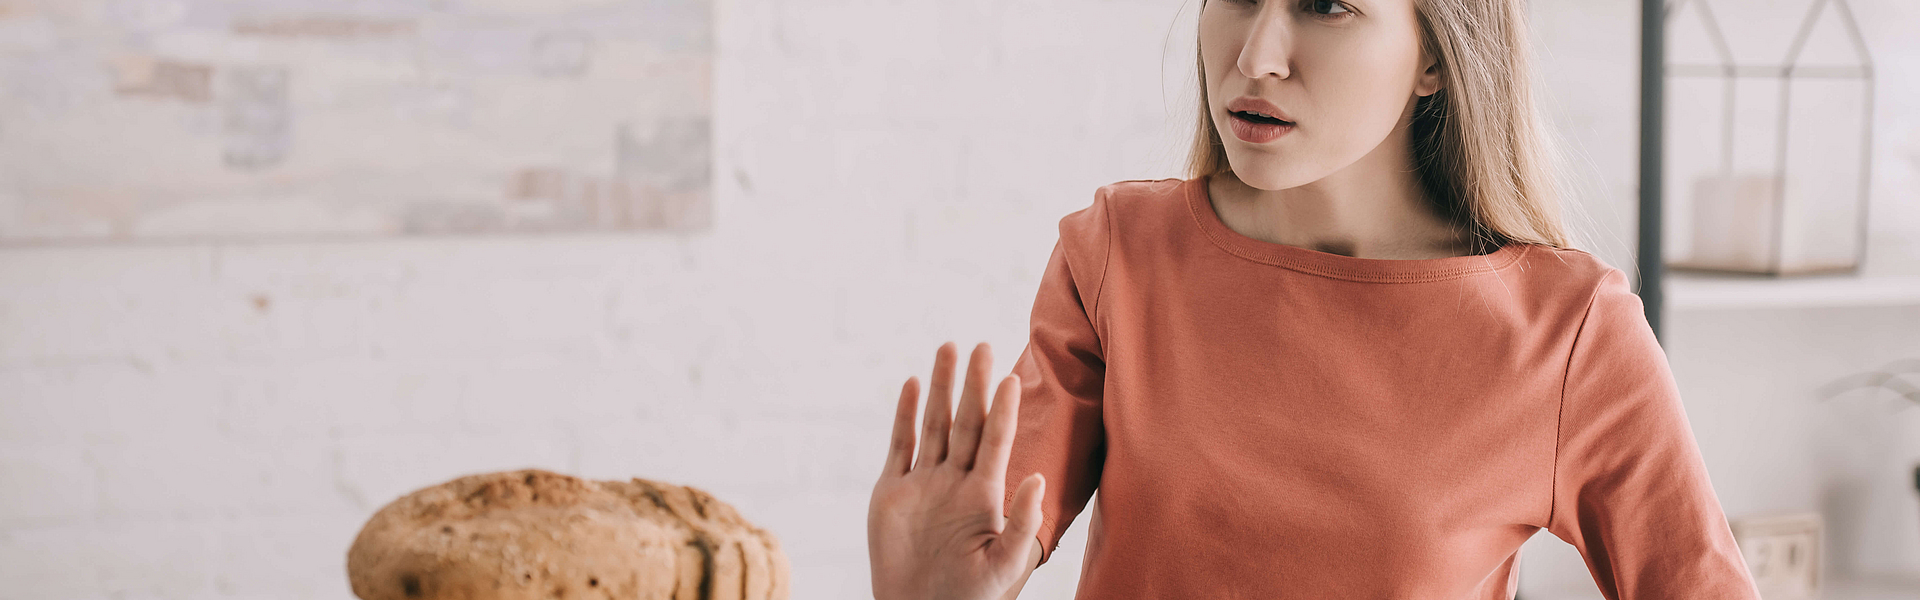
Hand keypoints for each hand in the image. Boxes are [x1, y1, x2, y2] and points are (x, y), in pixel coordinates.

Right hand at [868, 342, 1046, 599]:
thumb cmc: (969, 597)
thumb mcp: (1004, 565)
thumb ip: (1022, 523)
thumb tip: (1036, 478)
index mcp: (984, 495)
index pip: (997, 441)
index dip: (1004, 410)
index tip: (1012, 377)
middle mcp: (956, 482)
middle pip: (967, 422)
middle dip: (973, 384)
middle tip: (982, 346)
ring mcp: (924, 483)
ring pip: (934, 424)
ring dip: (940, 387)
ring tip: (949, 348)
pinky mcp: (893, 492)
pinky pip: (901, 445)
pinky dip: (904, 414)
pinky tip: (911, 383)